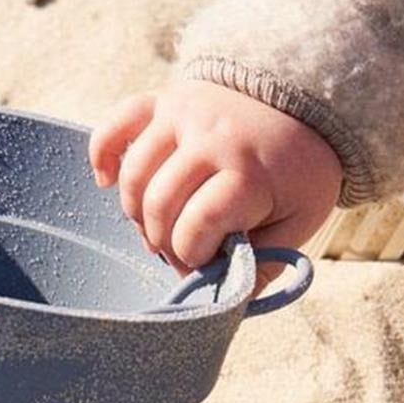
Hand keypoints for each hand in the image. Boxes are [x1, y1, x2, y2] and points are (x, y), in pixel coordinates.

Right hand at [88, 80, 341, 287]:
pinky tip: (106, 182)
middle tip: (179, 253)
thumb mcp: (299, 220)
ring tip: (157, 225)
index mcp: (249, 172)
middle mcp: (211, 137)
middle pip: (158, 204)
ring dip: (136, 213)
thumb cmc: (296, 172)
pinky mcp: (162, 101)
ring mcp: (182, 114)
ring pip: (133, 174)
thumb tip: (231, 301)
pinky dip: (101, 155)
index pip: (196, 225)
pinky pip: (114, 125)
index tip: (203, 265)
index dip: (191, 257)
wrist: (302, 102)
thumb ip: (265, 261)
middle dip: (163, 242)